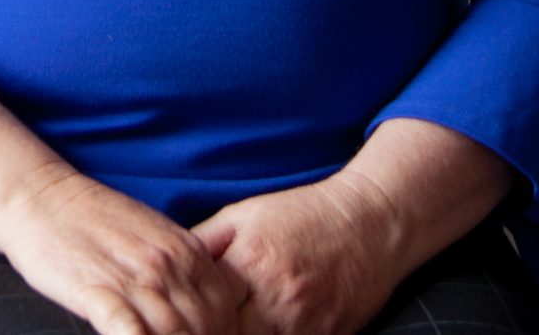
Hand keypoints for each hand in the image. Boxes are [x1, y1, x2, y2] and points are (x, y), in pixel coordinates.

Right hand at [0, 163, 249, 334]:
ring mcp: (135, 278)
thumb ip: (181, 269)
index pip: (225, 311)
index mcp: (187, 251)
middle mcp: (169, 265)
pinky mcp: (99, 292)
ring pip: (174, 334)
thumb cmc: (93, 220)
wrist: (42, 197)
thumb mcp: (153, 235)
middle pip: (205, 328)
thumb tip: (201, 311)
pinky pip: (130, 332)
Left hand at [189, 176, 404, 334]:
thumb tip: (166, 267)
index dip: (189, 323)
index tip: (180, 324)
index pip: (204, 310)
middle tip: (201, 332)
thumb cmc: (303, 214)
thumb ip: (203, 243)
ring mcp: (305, 320)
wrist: (372, 219)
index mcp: (249, 262)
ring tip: (233, 332)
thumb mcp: (244, 214)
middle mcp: (276, 295)